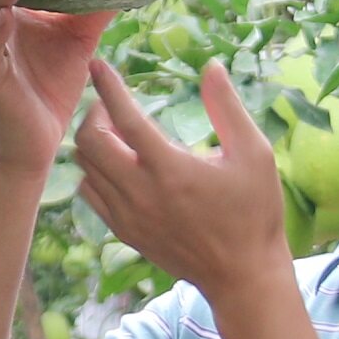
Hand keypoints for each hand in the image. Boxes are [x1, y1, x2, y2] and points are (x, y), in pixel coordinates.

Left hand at [71, 58, 292, 304]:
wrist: (243, 274)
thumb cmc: (254, 211)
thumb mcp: (254, 154)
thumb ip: (227, 108)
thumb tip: (211, 67)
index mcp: (169, 169)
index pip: (124, 118)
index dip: (108, 86)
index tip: (98, 64)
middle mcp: (140, 192)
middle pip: (89, 142)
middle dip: (94, 113)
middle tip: (113, 106)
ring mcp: (128, 216)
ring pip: (84, 168)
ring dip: (92, 143)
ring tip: (114, 132)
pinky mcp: (125, 233)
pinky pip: (90, 195)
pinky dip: (93, 173)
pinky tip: (114, 165)